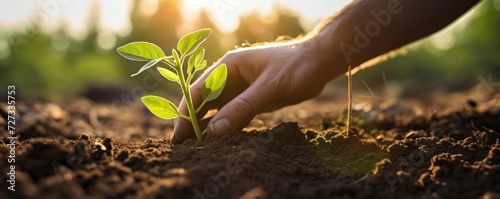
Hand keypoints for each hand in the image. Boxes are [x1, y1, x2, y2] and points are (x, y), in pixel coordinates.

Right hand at [170, 40, 340, 142]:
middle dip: (192, 122)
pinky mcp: (253, 100)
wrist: (319, 63)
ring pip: (218, 110)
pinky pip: (235, 115)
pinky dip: (227, 127)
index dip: (185, 112)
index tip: (179, 133)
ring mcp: (241, 89)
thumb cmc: (295, 67)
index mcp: (228, 67)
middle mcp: (230, 78)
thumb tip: (215, 129)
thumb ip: (242, 107)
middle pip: (205, 102)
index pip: (198, 90)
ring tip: (197, 147)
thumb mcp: (269, 87)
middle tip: (183, 146)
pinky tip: (220, 141)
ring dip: (208, 127)